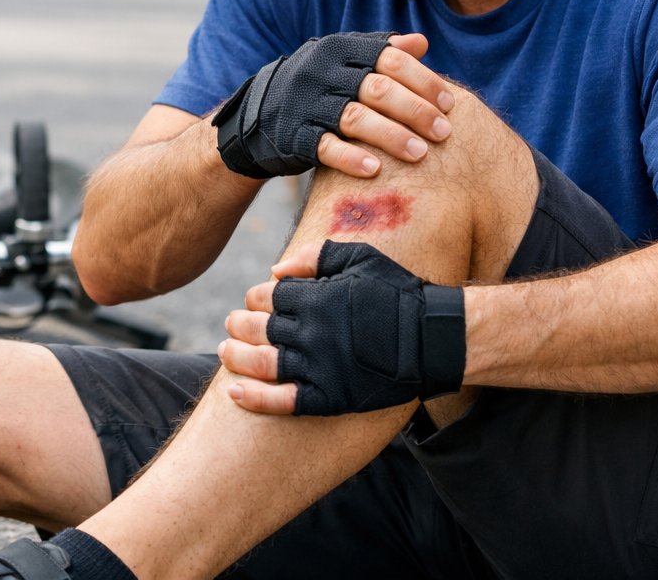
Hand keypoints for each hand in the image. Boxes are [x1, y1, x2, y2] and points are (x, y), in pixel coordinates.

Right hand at [212, 33, 454, 180]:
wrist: (258, 112)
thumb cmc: (317, 86)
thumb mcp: (342, 61)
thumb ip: (380, 51)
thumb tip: (422, 42)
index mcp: (340, 49)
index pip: (391, 59)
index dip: (424, 81)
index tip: (450, 104)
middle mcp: (323, 72)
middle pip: (378, 88)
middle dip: (416, 111)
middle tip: (444, 133)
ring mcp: (306, 104)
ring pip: (356, 118)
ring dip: (393, 137)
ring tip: (421, 155)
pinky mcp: (293, 135)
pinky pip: (326, 147)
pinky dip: (352, 158)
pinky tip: (377, 171)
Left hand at [218, 240, 465, 415]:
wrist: (433, 339)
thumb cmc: (398, 293)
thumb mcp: (360, 259)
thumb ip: (316, 257)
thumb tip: (276, 269)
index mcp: (316, 299)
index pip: (268, 297)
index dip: (256, 298)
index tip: (256, 301)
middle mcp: (312, 333)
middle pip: (258, 328)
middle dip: (239, 324)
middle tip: (232, 324)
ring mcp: (318, 368)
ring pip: (262, 363)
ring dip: (236, 357)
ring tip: (224, 352)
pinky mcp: (329, 398)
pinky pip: (282, 401)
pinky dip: (254, 398)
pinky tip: (234, 393)